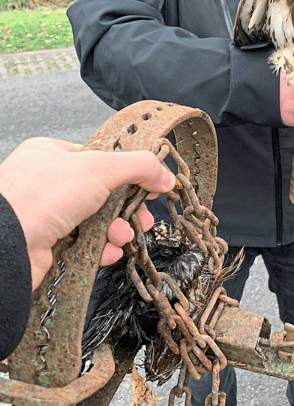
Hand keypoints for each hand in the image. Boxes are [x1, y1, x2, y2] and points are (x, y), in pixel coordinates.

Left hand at [0, 138, 175, 288]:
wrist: (5, 245)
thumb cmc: (38, 198)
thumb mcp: (99, 168)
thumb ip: (139, 166)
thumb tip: (165, 174)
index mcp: (52, 155)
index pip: (100, 159)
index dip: (128, 173)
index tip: (149, 184)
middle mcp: (47, 183)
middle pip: (104, 193)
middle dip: (127, 208)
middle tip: (142, 217)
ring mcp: (46, 214)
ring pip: (97, 221)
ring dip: (118, 230)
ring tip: (123, 237)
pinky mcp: (48, 243)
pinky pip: (86, 243)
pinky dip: (102, 248)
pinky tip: (108, 251)